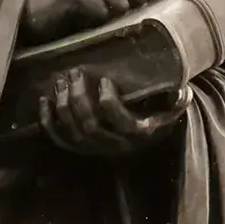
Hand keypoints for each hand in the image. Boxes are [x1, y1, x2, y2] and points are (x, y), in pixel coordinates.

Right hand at [20, 0, 174, 45]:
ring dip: (107, 16)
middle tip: (102, 9)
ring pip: (121, 4)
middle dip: (124, 9)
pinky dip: (93, 20)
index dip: (138, 0)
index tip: (117, 3)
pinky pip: (102, 12)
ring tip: (90, 12)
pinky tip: (80, 15)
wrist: (37, 5)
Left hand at [39, 69, 190, 156]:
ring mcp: (97, 150)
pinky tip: (44, 101)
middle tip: (75, 73)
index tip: (104, 80)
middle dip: (79, 98)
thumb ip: (176, 97)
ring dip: (63, 106)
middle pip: (91, 126)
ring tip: (60, 82)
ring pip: (74, 133)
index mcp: (140, 133)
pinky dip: (49, 122)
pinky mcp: (82, 149)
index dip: (109, 102)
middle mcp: (117, 146)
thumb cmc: (159, 112)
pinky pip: (61, 141)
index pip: (122, 123)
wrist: (149, 136)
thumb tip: (180, 90)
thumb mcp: (173, 104)